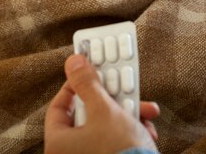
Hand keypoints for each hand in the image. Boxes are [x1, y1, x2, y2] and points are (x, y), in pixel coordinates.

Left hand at [44, 54, 159, 153]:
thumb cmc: (118, 150)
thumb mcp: (104, 109)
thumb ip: (88, 84)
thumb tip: (73, 62)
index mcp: (58, 144)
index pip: (58, 106)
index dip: (74, 86)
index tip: (91, 73)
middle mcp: (70, 153)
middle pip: (87, 113)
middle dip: (113, 99)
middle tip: (125, 87)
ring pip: (106, 125)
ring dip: (129, 113)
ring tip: (145, 111)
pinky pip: (116, 139)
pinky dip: (132, 130)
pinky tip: (147, 130)